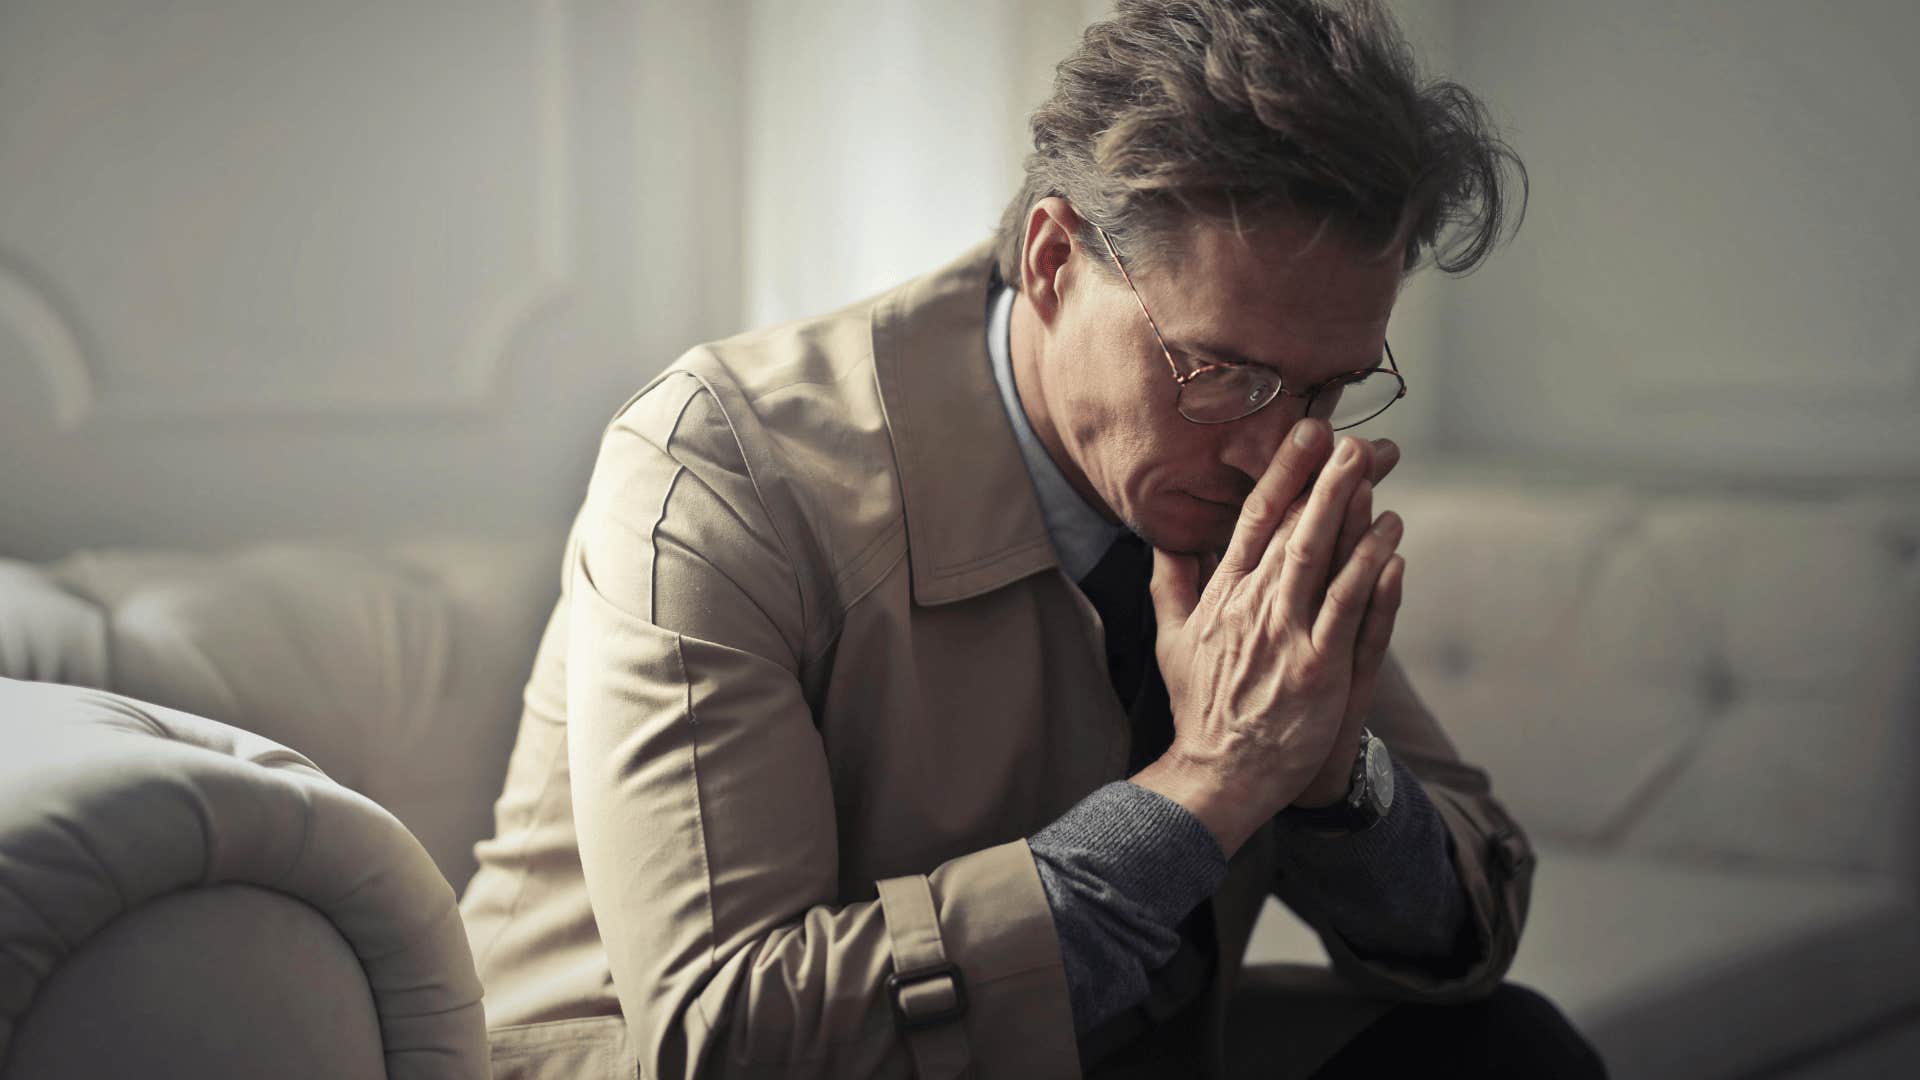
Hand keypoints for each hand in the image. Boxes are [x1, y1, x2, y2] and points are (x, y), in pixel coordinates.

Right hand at [1132, 422, 1405, 854]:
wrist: (1219, 771)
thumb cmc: (1202, 707)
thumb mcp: (1170, 640)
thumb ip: (1170, 585)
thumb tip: (1165, 541)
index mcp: (1222, 595)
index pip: (1253, 521)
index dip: (1282, 475)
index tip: (1306, 435)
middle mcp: (1252, 608)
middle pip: (1292, 530)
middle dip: (1322, 480)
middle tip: (1351, 439)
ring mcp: (1286, 637)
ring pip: (1319, 560)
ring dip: (1348, 514)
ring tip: (1375, 475)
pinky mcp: (1317, 669)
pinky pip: (1348, 610)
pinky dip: (1368, 573)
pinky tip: (1390, 544)